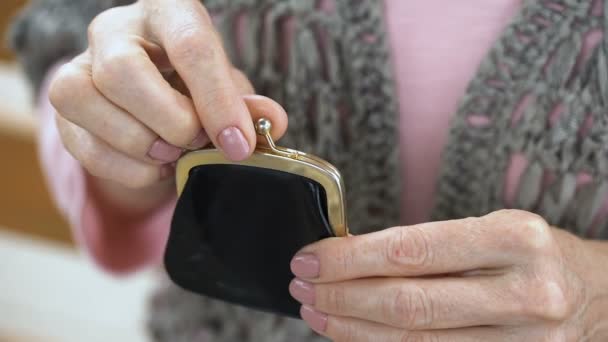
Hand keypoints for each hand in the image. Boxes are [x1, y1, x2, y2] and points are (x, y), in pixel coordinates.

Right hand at [48, 0, 286, 200]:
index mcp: (167, 12)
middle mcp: (115, 31)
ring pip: (85, 100)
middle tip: (195, 142)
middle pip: (123, 70)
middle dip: (169, 121)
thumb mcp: (228, 90)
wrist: (152, 101)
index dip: (216, 100)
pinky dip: (127, 168)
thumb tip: (272, 121)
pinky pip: (82, 145)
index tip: (236, 143)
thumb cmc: (195, 88)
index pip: (190, 44)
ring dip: (141, 145)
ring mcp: (79, 66)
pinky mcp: (64, 109)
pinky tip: (153, 166)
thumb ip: (249, 105)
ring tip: (173, 155)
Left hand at [289, 210, 607, 340]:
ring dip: (353, 329)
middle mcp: (524, 292)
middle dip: (342, 297)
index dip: (349, 259)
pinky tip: (355, 336)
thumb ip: (428, 245)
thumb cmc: (533, 254)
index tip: (310, 258)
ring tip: (317, 313)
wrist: (598, 295)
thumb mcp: (491, 229)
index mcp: (514, 238)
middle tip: (303, 287)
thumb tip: (352, 257)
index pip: (411, 251)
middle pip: (408, 304)